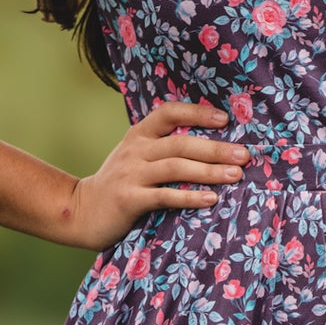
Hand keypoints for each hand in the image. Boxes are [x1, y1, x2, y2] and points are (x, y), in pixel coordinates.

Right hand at [55, 100, 251, 248]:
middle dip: (215, 149)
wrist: (81, 211)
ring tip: (235, 175)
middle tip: (244, 155)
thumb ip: (162, 148)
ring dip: (209, 172)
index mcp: (138, 135)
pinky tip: (211, 199)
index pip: (168, 113)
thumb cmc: (119, 185)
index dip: (197, 113)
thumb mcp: (135, 157)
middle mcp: (135, 151)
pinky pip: (164, 196)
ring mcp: (131, 174)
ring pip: (175, 168)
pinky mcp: (129, 199)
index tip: (224, 119)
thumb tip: (210, 147)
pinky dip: (190, 197)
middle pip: (180, 143)